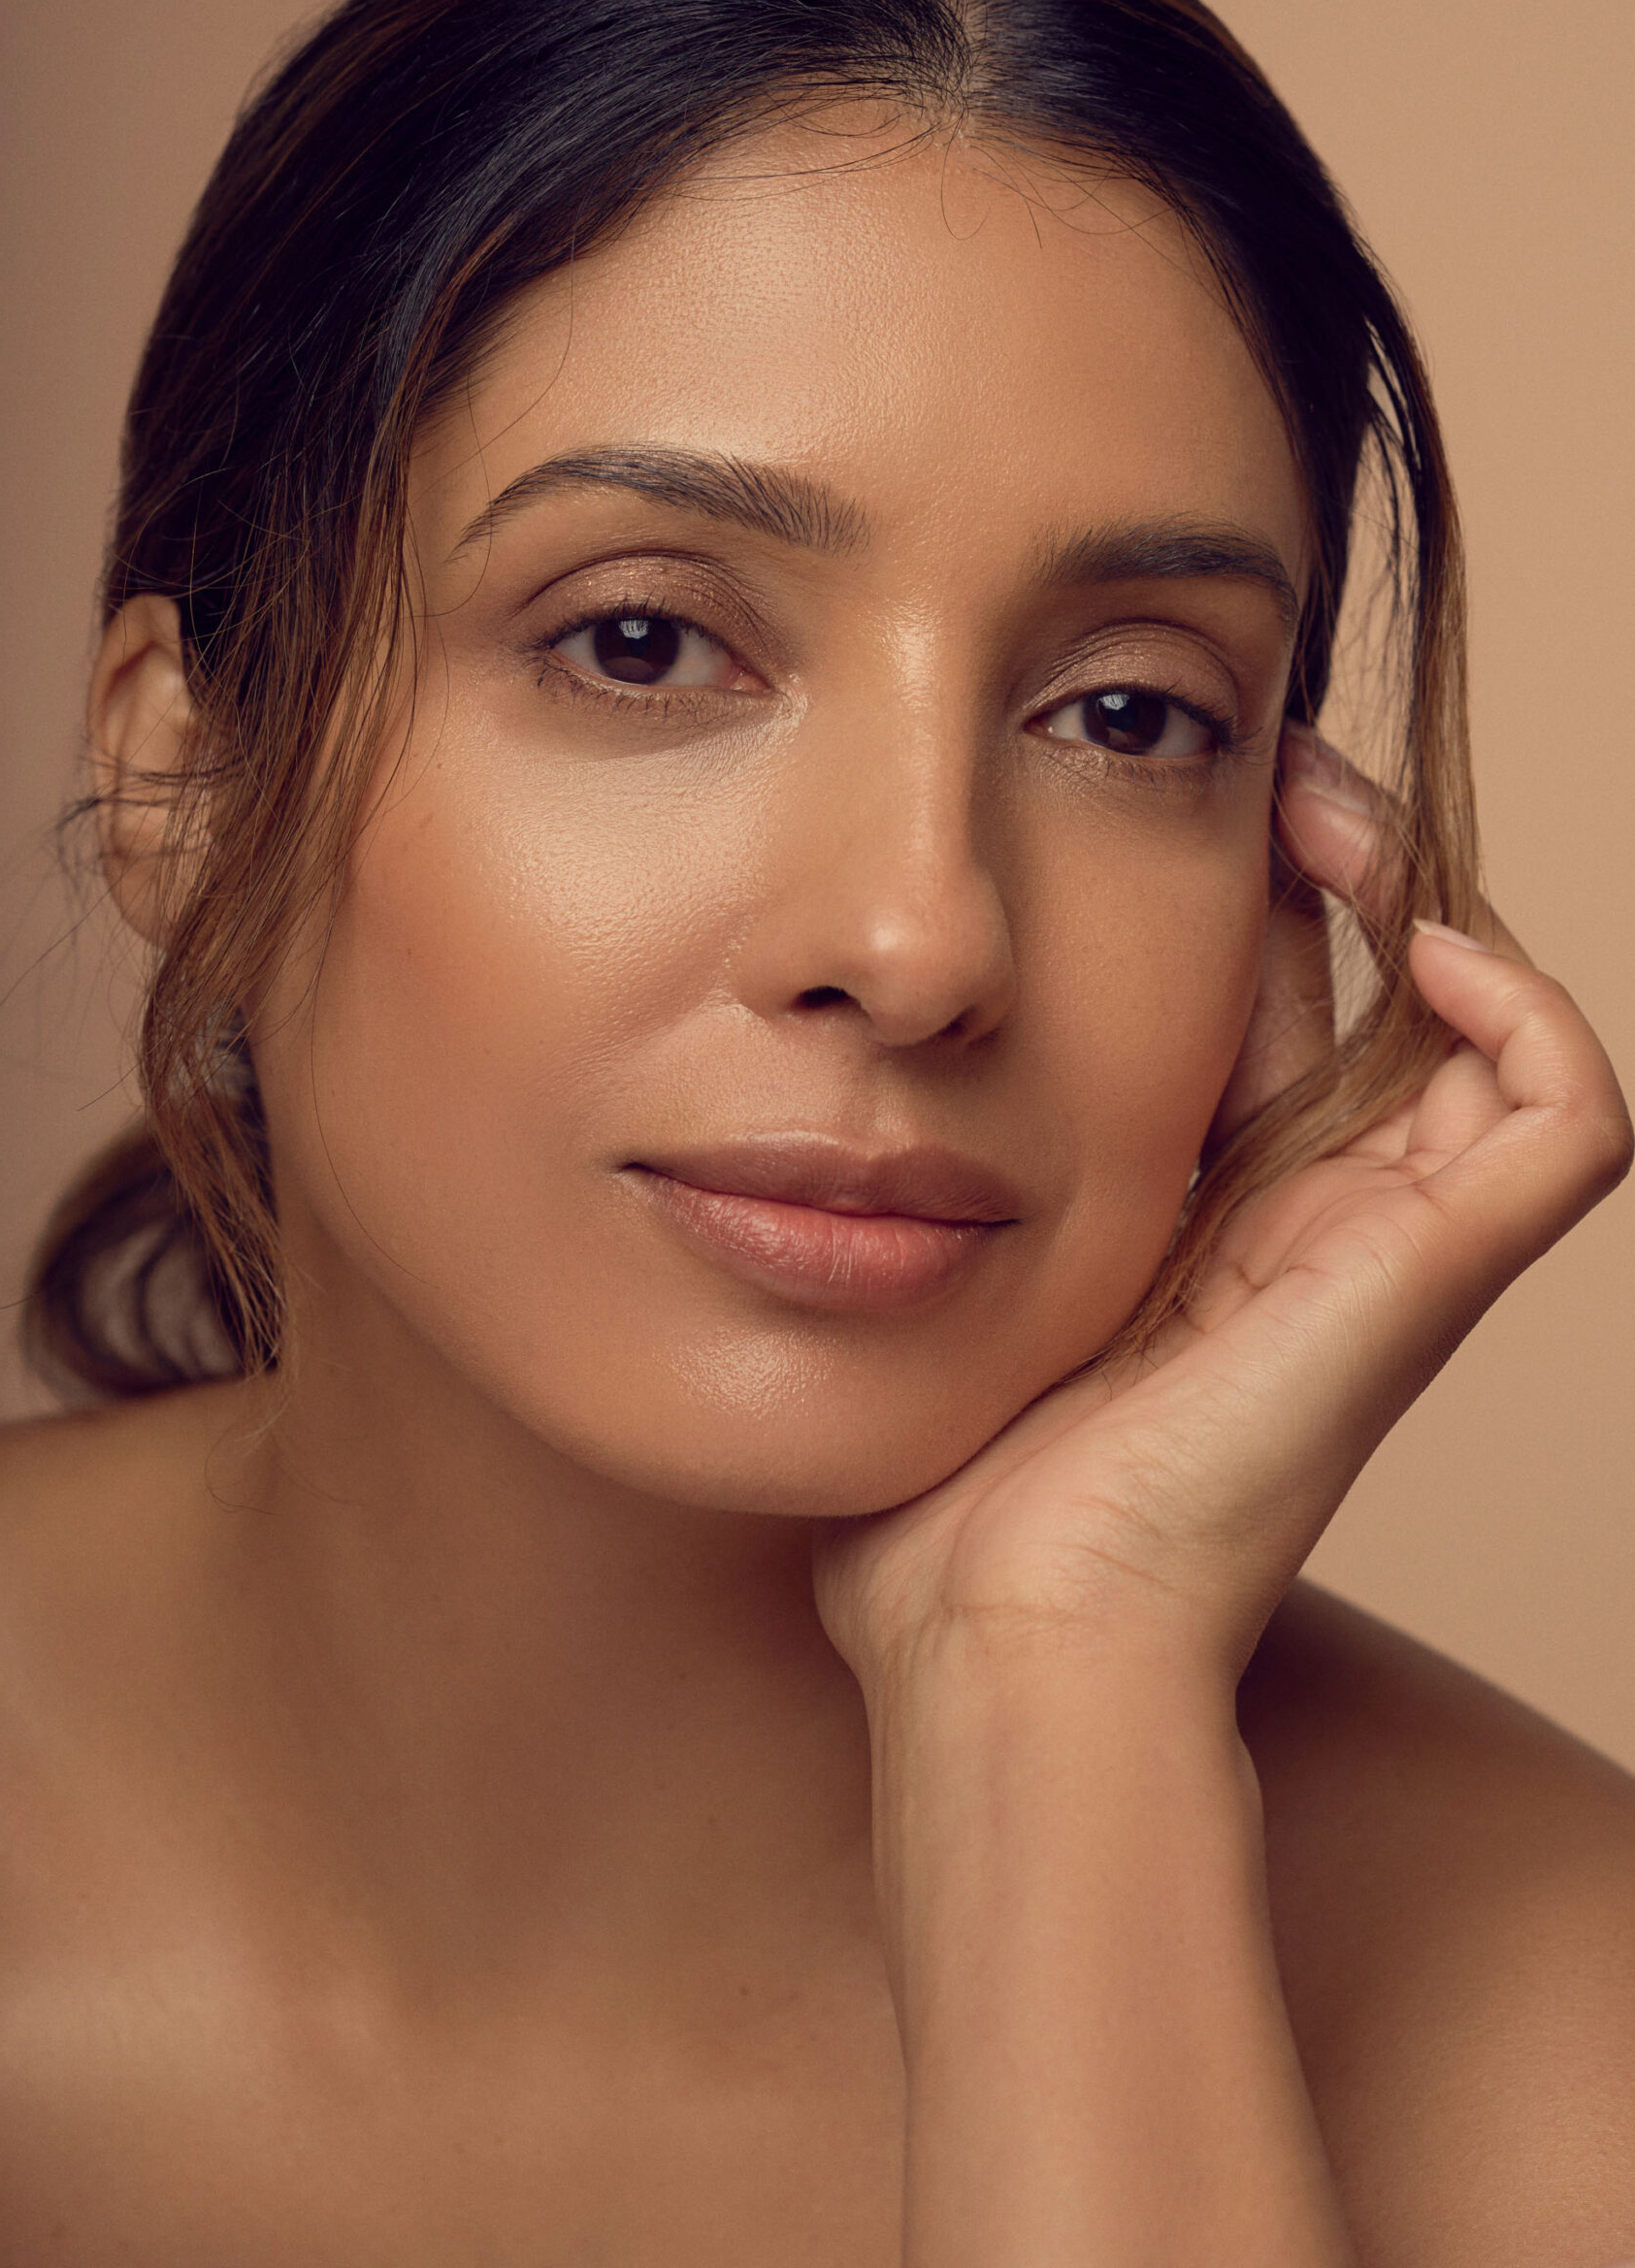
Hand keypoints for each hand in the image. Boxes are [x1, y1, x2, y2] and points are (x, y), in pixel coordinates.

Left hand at [817, 730, 1632, 1692]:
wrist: (1003, 1629)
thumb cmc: (950, 1498)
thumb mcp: (939, 1292)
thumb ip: (931, 1204)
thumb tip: (844, 1113)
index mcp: (1208, 1224)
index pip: (1268, 1013)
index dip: (1249, 899)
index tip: (1169, 801)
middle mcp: (1314, 1226)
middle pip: (1380, 997)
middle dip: (1339, 863)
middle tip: (1271, 776)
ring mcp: (1383, 1251)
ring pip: (1493, 1038)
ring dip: (1436, 904)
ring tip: (1335, 823)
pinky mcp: (1428, 1277)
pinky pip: (1565, 1119)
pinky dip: (1528, 1014)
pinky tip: (1422, 943)